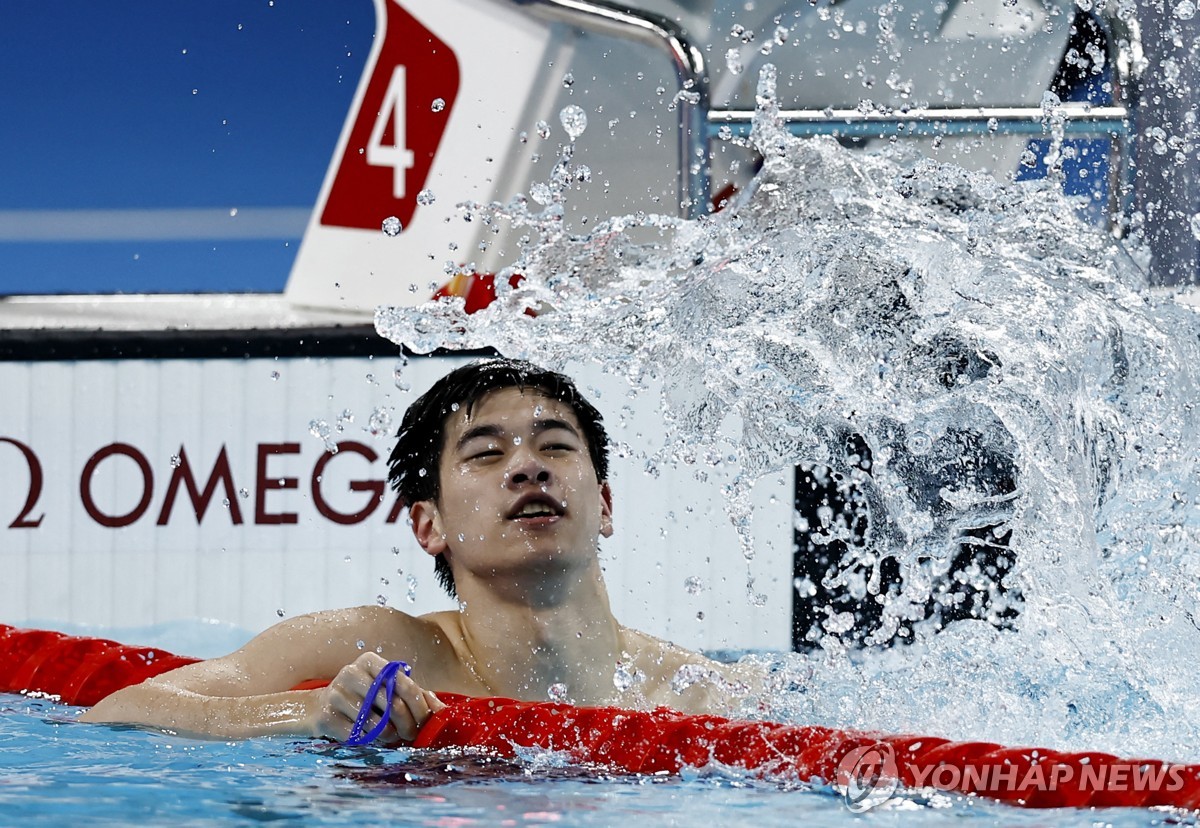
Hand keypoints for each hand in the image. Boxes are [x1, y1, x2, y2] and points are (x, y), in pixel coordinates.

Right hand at [310, 652, 444, 743]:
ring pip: (375, 723)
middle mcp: (351, 672)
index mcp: (369, 661)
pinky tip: (372, 739)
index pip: (405, 685)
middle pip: (392, 705)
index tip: (426, 722)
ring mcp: (336, 693)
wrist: (319, 707)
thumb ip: (416, 696)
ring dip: (389, 736)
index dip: (420, 707)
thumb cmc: (362, 698)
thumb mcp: (387, 690)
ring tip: (391, 736)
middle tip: (411, 735)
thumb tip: (444, 711)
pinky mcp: (325, 716)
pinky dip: (369, 741)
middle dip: (408, 725)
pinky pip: (357, 735)